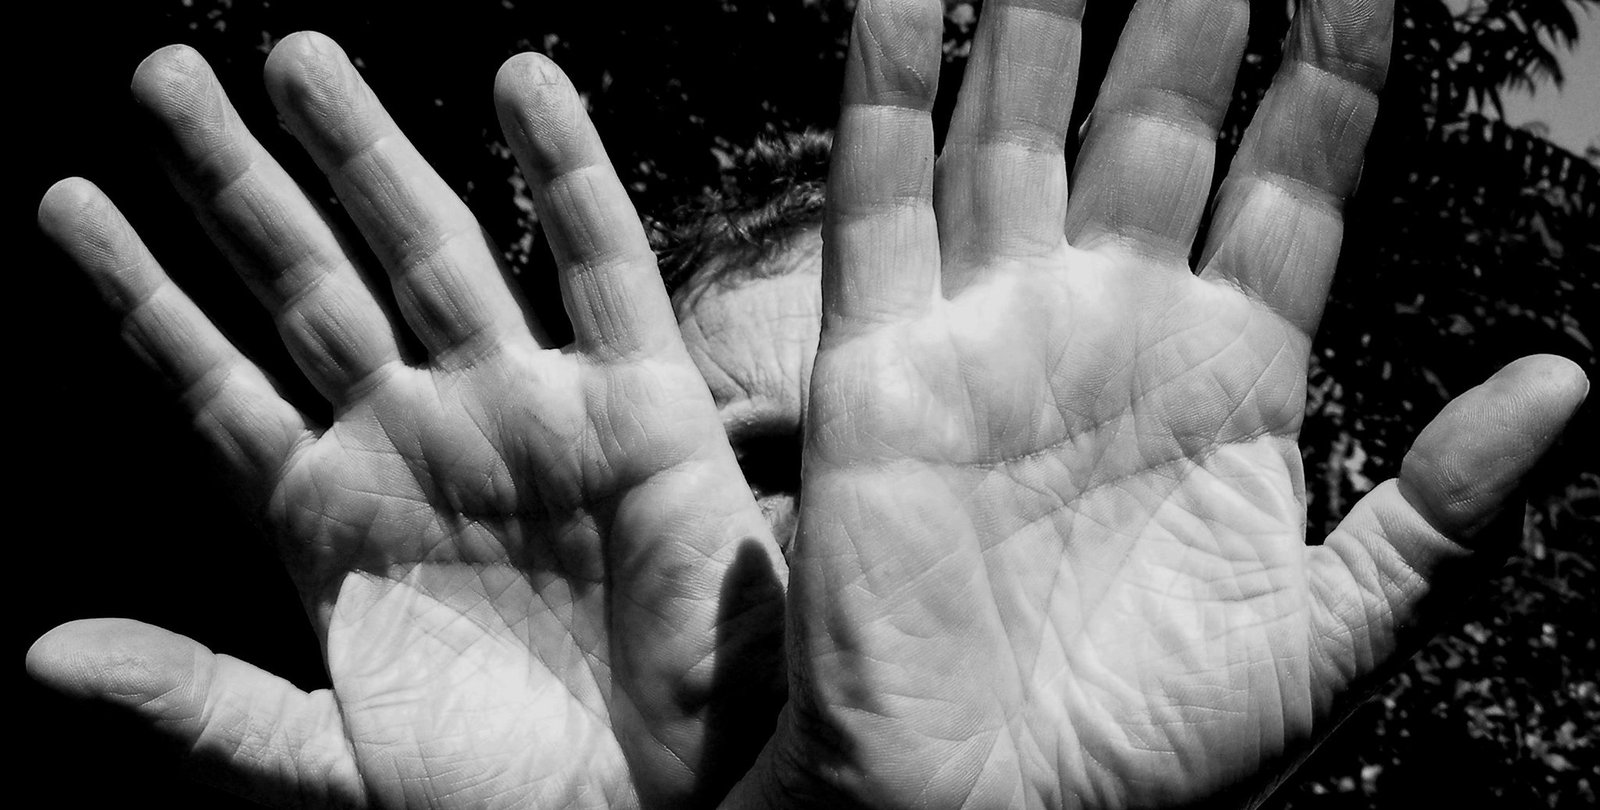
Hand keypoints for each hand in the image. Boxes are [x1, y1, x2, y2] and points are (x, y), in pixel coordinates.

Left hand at [28, 34, 784, 809]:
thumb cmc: (499, 796)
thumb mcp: (329, 764)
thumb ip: (196, 707)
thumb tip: (43, 656)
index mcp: (331, 514)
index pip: (210, 378)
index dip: (138, 292)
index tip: (64, 199)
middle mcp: (419, 439)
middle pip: (304, 282)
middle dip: (232, 182)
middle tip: (160, 74)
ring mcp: (526, 413)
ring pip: (433, 251)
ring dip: (364, 152)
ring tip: (293, 56)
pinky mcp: (640, 408)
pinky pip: (603, 267)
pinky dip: (571, 174)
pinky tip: (524, 84)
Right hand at [727, 0, 1587, 805]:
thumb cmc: (1152, 749)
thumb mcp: (1328, 634)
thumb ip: (1439, 506)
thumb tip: (1570, 379)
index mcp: (1231, 372)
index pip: (1296, 179)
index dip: (1337, 70)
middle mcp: (1110, 321)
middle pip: (1159, 117)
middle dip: (1194, 2)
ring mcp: (991, 326)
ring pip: (1019, 126)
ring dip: (1045, 13)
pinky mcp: (879, 358)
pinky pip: (882, 196)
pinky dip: (890, 88)